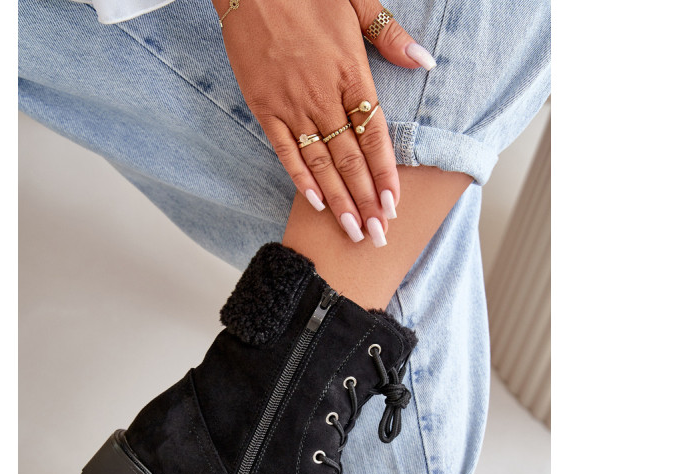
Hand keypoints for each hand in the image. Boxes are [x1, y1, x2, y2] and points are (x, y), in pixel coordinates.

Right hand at [212, 0, 435, 245]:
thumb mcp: (356, 0)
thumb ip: (390, 36)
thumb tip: (425, 61)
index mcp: (351, 73)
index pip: (374, 135)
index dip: (386, 173)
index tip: (395, 203)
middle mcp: (323, 96)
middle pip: (351, 159)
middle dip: (367, 201)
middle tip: (377, 235)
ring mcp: (292, 106)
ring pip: (322, 164)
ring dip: (339, 201)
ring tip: (353, 231)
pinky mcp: (265, 108)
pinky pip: (286, 152)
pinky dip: (301, 179)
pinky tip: (316, 204)